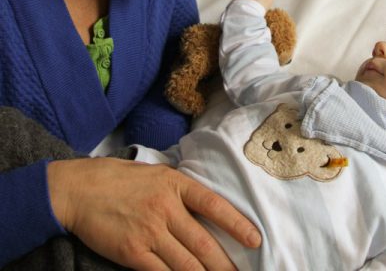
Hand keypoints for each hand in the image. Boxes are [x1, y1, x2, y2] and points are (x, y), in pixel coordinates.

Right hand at [48, 157, 260, 269]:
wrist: (80, 189)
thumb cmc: (120, 179)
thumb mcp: (157, 173)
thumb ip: (180, 190)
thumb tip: (204, 208)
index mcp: (175, 184)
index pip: (214, 205)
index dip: (237, 224)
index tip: (255, 239)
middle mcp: (166, 208)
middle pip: (203, 242)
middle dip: (225, 263)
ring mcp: (149, 231)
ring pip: (186, 263)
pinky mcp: (132, 252)